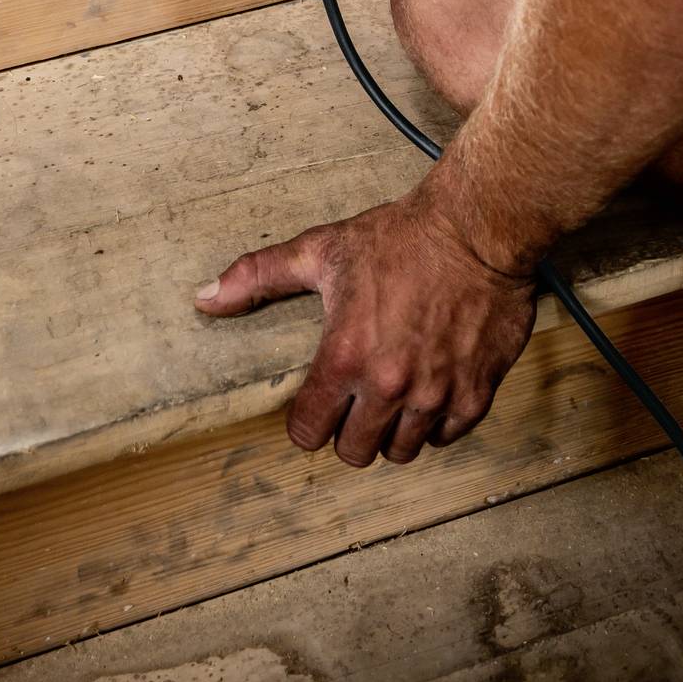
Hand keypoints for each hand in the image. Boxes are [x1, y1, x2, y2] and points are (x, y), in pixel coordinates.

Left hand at [195, 179, 535, 467]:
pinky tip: (429, 390)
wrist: (476, 229)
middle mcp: (390, 386)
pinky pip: (447, 437)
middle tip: (355, 401)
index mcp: (346, 356)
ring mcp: (436, 395)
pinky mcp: (476, 393)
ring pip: (403, 451)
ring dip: (393, 430)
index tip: (316, 403)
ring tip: (392, 395)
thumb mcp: (322, 250)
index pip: (309, 431)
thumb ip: (260, 277)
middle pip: (355, 452)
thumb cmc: (399, 237)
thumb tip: (206, 298)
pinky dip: (436, 422)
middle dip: (349, 430)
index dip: (307, 419)